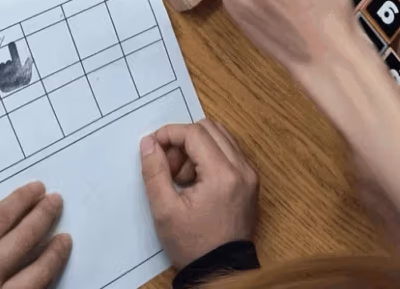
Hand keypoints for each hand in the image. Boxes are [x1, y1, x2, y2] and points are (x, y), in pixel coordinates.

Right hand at [140, 120, 258, 268]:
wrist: (220, 271)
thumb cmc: (194, 245)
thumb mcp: (165, 210)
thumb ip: (154, 171)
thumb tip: (149, 142)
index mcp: (223, 175)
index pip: (194, 133)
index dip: (170, 134)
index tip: (154, 147)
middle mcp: (243, 169)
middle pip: (210, 128)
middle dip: (183, 140)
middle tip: (169, 166)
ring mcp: (250, 175)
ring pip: (221, 137)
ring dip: (197, 147)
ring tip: (182, 176)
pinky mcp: (250, 182)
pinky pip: (229, 153)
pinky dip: (210, 156)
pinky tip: (196, 181)